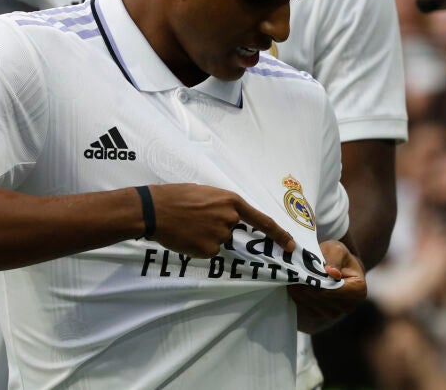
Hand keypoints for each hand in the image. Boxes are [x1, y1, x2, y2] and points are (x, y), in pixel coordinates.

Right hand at [146, 183, 295, 257]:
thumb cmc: (176, 197)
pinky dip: (198, 246)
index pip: (263, 221)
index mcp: (231, 201)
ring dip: (206, 237)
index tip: (291, 246)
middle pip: (232, 231)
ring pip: (219, 242)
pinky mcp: (209, 250)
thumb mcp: (205, 193)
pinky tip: (186, 236)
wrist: (154, 210)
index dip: (279, 235)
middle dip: (217, 228)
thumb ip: (221, 206)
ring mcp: (220, 235)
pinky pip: (208, 251)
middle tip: (195, 221)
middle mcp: (230, 219)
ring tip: (187, 225)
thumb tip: (226, 217)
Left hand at [288, 239, 366, 332]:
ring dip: (299, 292)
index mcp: (358, 290)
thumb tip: (332, 273)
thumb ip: (335, 259)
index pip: (332, 289)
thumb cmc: (337, 257)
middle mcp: (348, 306)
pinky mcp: (322, 317)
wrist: (336, 268)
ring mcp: (336, 314)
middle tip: (292, 273)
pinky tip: (294, 286)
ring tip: (292, 278)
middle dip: (305, 285)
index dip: (316, 281)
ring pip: (312, 304)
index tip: (302, 271)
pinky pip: (306, 309)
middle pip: (320, 298)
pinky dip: (298, 297)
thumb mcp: (337, 250)